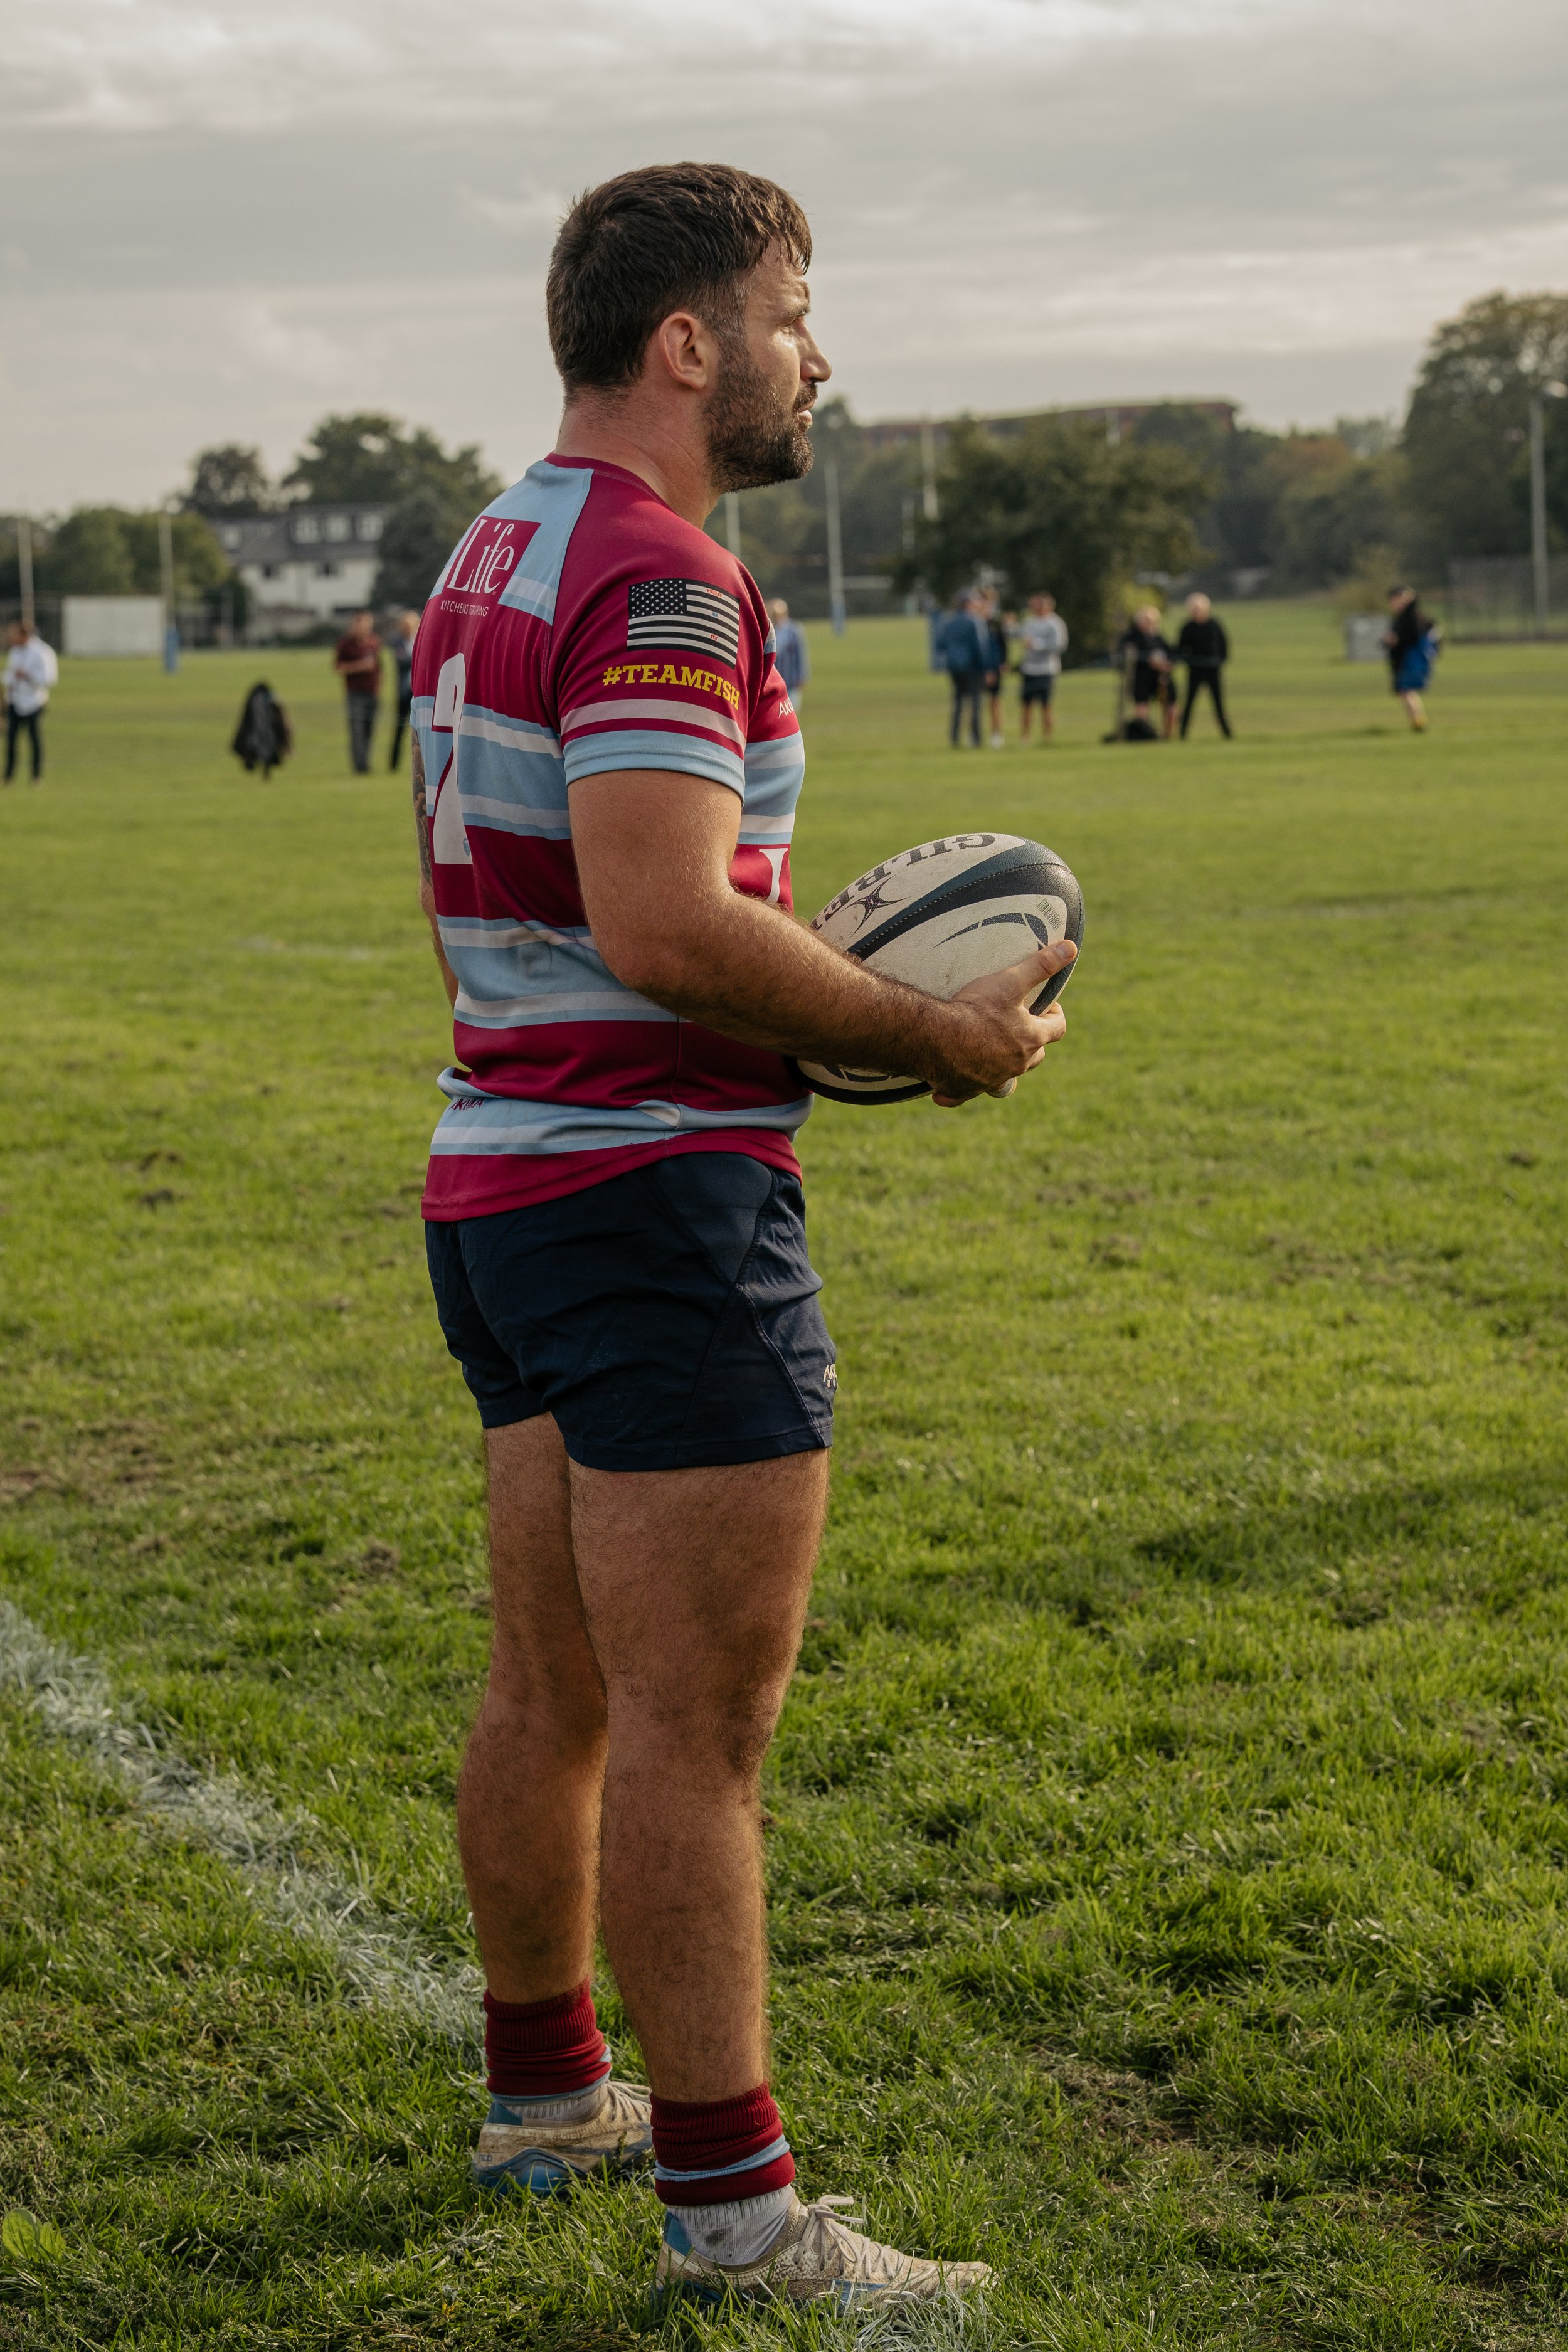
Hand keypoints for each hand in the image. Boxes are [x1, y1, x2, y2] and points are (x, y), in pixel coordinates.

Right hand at [927, 939, 1075, 1106]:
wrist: (934, 1037)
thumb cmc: (974, 1009)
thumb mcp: (1010, 981)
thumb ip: (1041, 965)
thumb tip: (1071, 948)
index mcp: (1030, 1039)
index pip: (1058, 1029)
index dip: (1055, 1014)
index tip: (1045, 1003)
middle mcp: (1015, 1066)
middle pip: (1036, 1057)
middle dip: (1032, 1041)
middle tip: (1017, 1024)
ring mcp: (990, 1081)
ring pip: (1005, 1076)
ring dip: (1002, 1064)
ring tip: (988, 1047)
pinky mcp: (963, 1090)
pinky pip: (965, 1093)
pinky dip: (961, 1088)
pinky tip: (947, 1085)